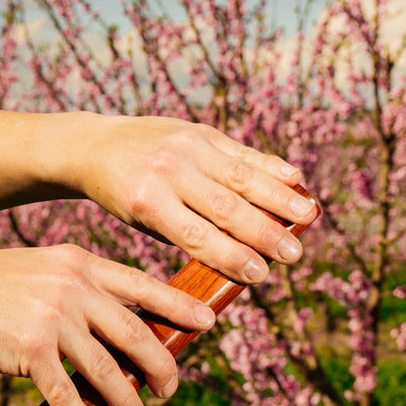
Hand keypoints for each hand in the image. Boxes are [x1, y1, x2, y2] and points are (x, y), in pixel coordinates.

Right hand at [0, 244, 215, 405]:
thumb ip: (81, 287)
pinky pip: (67, 393)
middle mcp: (74, 287)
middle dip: (161, 368)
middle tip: (167, 391)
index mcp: (82, 263)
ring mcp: (53, 318)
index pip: (144, 286)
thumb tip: (118, 323)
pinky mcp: (29, 350)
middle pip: (137, 334)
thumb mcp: (45, 269)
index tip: (207, 323)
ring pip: (108, 370)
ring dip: (127, 403)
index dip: (179, 306)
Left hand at [73, 114, 317, 282]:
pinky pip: (240, 151)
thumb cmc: (124, 196)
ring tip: (308, 217)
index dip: (232, 256)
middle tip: (293, 255)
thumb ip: (187, 235)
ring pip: (241, 176)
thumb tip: (241, 256)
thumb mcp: (142, 221)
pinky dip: (269, 166)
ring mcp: (187, 146)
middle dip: (264, 233)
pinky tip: (295, 179)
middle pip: (226, 207)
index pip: (198, 236)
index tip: (261, 275)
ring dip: (279, 198)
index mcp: (148, 201)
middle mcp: (170, 171)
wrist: (97, 146)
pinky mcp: (200, 130)